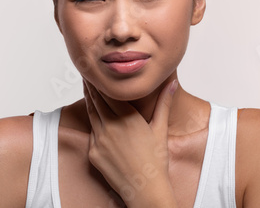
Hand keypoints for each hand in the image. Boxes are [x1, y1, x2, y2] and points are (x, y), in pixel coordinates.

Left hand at [83, 78, 178, 206]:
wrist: (146, 189)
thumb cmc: (155, 160)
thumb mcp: (160, 128)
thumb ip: (164, 102)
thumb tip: (173, 83)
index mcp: (126, 117)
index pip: (107, 92)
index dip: (99, 80)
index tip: (95, 70)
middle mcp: (110, 126)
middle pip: (95, 100)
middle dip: (90, 86)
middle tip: (86, 73)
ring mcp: (99, 140)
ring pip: (91, 114)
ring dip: (88, 100)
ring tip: (86, 88)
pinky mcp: (93, 153)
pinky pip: (91, 133)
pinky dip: (92, 122)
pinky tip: (93, 116)